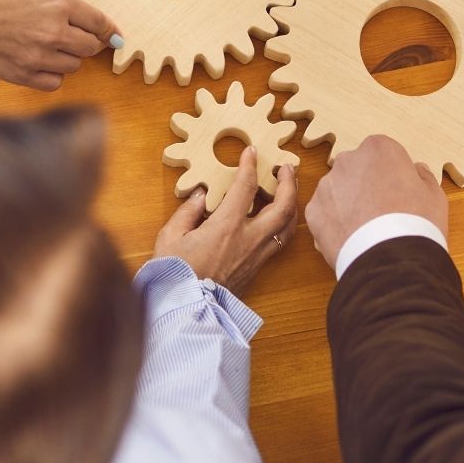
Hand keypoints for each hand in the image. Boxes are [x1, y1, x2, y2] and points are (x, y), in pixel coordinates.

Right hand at [0, 0, 120, 91]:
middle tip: (76, 39)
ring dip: (68, 59)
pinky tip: (42, 65)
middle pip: (90, 47)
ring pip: (74, 65)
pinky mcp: (26, 74)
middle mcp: (56, 30)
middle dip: (87, 43)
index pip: (99, 22)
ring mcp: (41, 55)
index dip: (109, 31)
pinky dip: (52, 76)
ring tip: (52, 49)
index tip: (114, 37)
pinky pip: (54, 83)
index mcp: (59, 3)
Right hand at [154, 146, 298, 294]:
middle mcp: (249, 239)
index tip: (252, 151)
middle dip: (289, 183)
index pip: (246, 187)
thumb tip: (200, 196)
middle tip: (286, 168)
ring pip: (287, 227)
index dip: (250, 165)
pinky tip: (277, 219)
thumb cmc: (174, 274)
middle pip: (283, 206)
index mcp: (227, 226)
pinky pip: (279, 243)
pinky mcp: (257, 269)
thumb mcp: (170, 237)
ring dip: (292, 204)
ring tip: (288, 190)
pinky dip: (284, 225)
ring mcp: (256, 256)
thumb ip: (187, 212)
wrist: (186, 311)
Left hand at [306, 135, 446, 269]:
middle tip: (381, 212)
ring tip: (366, 230)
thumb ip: (422, 177)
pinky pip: (324, 213)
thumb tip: (417, 171)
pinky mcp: (313, 212)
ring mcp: (327, 186)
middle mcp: (348, 161)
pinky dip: (334, 223)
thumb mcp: (434, 195)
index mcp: (378, 149)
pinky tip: (351, 239)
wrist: (391, 260)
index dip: (391, 173)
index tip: (398, 192)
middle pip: (356, 169)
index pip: (382, 153)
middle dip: (365, 185)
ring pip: (337, 191)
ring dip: (348, 204)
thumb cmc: (417, 223)